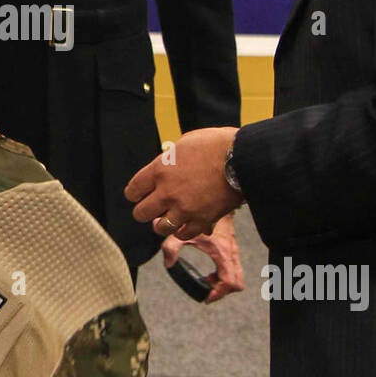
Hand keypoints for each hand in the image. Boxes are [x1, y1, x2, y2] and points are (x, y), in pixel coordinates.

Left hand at [126, 126, 240, 241]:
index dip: (134, 194)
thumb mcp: (185, 142)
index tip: (138, 195)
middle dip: (144, 212)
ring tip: (168, 220)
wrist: (243, 158)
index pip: (133, 190)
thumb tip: (166, 163)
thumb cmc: (216, 145)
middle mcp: (167, 192)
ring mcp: (184, 208)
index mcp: (160, 170)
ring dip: (163, 224)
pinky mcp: (202, 220)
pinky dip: (183, 231)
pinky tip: (185, 225)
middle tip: (151, 209)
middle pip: (141, 213)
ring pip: (161, 228)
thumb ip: (170, 158)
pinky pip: (184, 234)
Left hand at [162, 210, 243, 303]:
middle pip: (237, 284)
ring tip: (206, 280)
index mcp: (222, 252)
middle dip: (222, 291)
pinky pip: (233, 271)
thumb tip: (168, 264)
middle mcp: (231, 253)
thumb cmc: (197, 214)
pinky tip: (210, 273)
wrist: (211, 198)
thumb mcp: (182, 231)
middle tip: (205, 288)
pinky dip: (223, 276)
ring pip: (236, 278)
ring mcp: (233, 251)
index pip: (229, 282)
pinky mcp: (231, 250)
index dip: (218, 293)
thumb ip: (171, 247)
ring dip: (222, 284)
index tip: (205, 296)